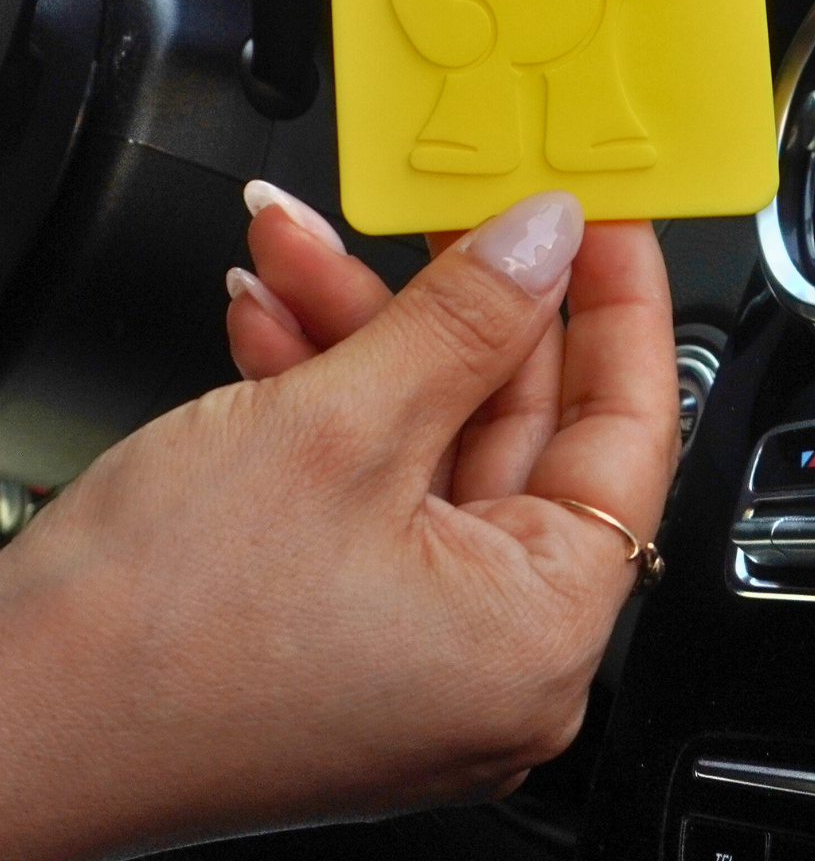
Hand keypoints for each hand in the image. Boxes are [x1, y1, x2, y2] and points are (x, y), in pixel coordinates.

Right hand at [0, 188, 676, 857]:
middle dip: (450, 299)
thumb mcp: (336, 426)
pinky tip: (269, 322)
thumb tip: (543, 241)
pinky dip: (326, 394)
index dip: (617, 302)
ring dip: (363, 331)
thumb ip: (463, 319)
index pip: (629, 429)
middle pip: (517, 424)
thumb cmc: (150, 635)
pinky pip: (370, 481)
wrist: (0, 727)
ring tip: (298, 249)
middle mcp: (491, 657)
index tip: (603, 215)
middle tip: (435, 209)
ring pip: (428, 437)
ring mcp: (413, 646)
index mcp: (535, 635)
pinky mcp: (341, 625)